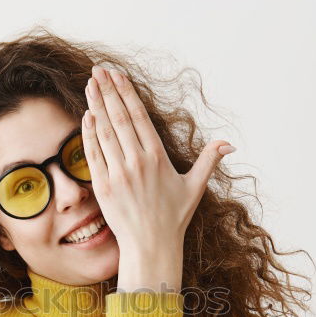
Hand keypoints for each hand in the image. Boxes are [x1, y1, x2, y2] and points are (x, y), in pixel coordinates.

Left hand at [81, 65, 234, 262]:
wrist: (151, 246)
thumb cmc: (174, 218)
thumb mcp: (195, 187)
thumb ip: (209, 161)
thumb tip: (229, 145)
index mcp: (158, 157)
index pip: (139, 117)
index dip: (127, 93)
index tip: (117, 75)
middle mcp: (137, 162)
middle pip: (119, 118)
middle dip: (108, 91)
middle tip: (97, 70)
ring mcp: (118, 174)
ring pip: (104, 132)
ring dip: (96, 105)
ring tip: (90, 85)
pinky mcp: (103, 186)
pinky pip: (94, 154)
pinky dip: (89, 134)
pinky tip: (87, 116)